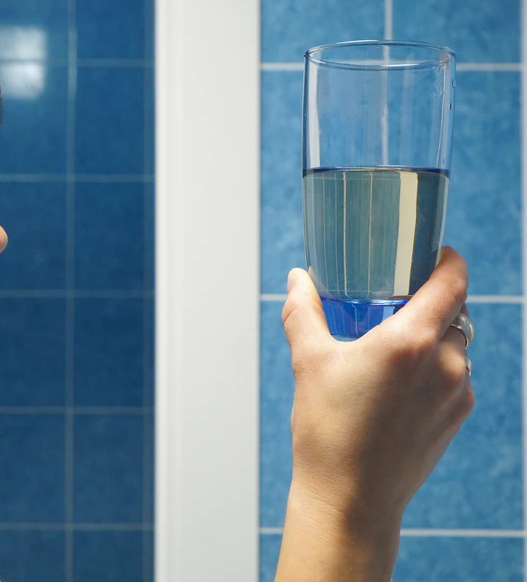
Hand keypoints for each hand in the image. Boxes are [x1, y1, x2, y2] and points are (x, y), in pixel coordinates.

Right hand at [281, 247, 473, 544]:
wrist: (349, 500)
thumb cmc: (327, 432)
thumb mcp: (308, 362)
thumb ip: (304, 312)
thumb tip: (298, 279)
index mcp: (408, 341)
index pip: (451, 280)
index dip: (446, 259)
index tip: (429, 253)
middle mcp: (443, 363)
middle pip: (455, 310)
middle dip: (430, 300)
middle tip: (395, 300)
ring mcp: (455, 392)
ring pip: (456, 345)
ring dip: (433, 336)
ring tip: (394, 345)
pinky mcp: (457, 417)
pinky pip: (455, 376)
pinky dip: (435, 369)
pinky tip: (400, 383)